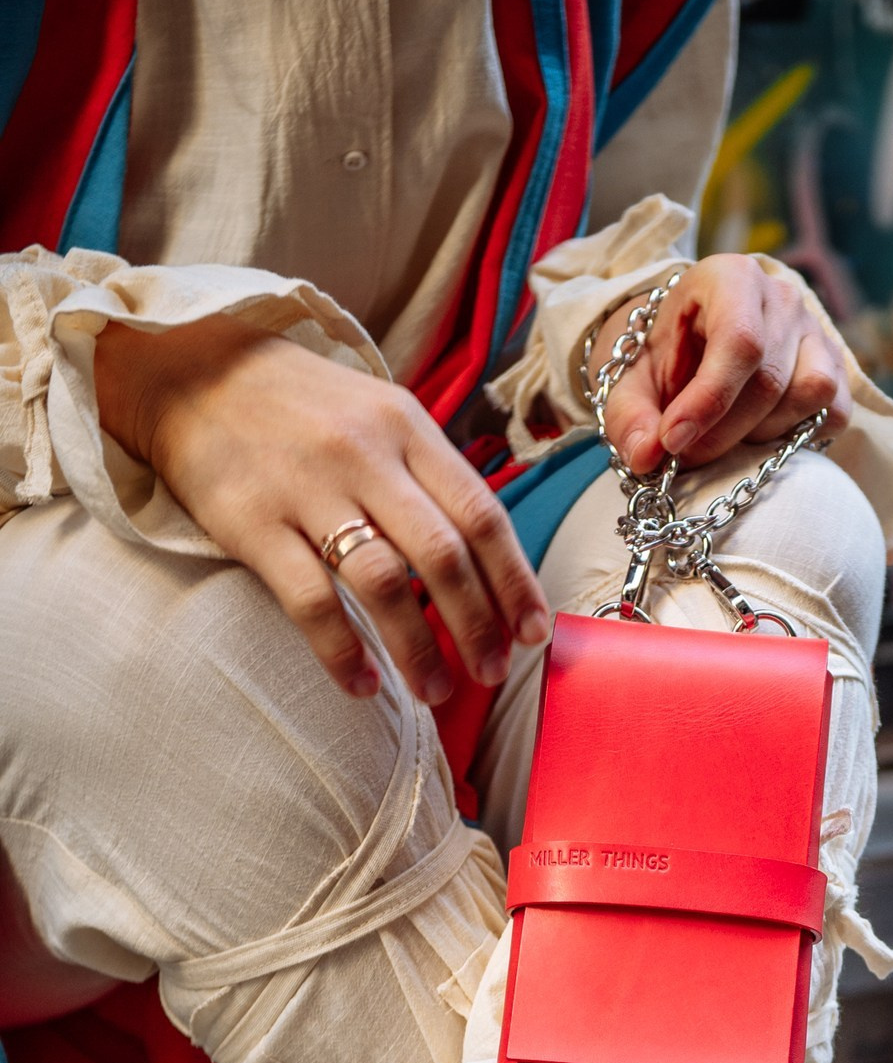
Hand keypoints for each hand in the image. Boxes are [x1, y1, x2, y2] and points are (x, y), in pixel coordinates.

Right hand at [94, 317, 550, 703]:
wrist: (189, 371)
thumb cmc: (299, 405)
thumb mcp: (378, 413)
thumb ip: (429, 475)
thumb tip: (488, 559)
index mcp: (406, 428)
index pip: (481, 514)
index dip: (514, 582)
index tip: (534, 634)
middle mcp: (363, 455)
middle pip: (442, 554)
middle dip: (477, 625)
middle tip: (492, 673)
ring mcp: (306, 488)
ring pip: (383, 583)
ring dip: (417, 649)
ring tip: (434, 691)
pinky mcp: (252, 522)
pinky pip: (311, 600)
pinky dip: (342, 650)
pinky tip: (363, 683)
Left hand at [592, 254, 850, 477]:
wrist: (691, 342)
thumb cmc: (663, 356)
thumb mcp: (631, 380)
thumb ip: (629, 417)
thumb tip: (645, 457)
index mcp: (729, 278)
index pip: (739, 340)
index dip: (708, 400)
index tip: (672, 441)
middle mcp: (781, 296)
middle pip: (769, 380)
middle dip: (723, 432)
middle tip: (685, 454)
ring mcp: (815, 330)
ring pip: (808, 394)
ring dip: (762, 433)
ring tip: (724, 434)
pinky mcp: (836, 366)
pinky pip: (834, 411)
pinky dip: (798, 434)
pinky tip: (759, 432)